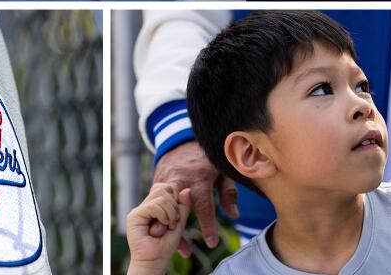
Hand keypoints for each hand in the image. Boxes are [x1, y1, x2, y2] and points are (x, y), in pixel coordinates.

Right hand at [126, 183, 192, 273]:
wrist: (154, 262)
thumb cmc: (164, 246)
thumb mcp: (179, 223)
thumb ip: (183, 208)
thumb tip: (187, 190)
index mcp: (153, 206)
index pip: (165, 188)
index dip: (175, 198)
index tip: (177, 217)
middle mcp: (144, 206)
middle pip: (163, 188)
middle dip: (174, 204)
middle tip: (173, 222)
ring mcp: (138, 210)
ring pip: (160, 195)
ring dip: (170, 212)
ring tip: (168, 226)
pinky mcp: (134, 216)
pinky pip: (153, 205)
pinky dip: (163, 215)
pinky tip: (163, 226)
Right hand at [148, 141, 237, 255]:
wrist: (183, 139)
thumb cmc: (207, 158)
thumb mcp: (222, 171)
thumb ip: (228, 192)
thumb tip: (234, 215)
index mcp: (199, 177)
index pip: (204, 205)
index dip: (208, 225)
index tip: (211, 243)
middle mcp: (180, 179)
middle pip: (177, 207)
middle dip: (178, 229)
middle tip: (184, 251)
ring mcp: (166, 179)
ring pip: (163, 206)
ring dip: (165, 226)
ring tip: (168, 244)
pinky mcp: (156, 181)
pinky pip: (155, 201)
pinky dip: (157, 215)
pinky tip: (160, 228)